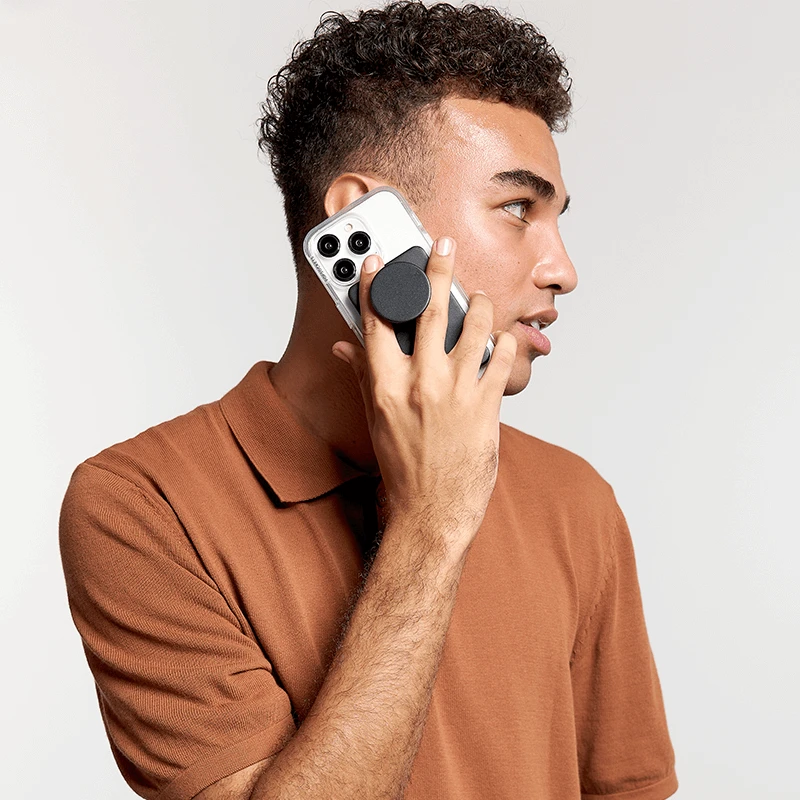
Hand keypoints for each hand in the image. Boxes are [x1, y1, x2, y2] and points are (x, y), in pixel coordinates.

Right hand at [331, 236, 516, 556]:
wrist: (433, 509)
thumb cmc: (403, 464)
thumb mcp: (376, 419)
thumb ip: (365, 375)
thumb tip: (344, 347)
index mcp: (387, 385)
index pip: (376, 322)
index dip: (374, 284)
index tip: (376, 259)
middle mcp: (421, 383)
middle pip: (429, 310)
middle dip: (437, 269)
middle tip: (443, 245)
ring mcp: (457, 392)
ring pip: (475, 325)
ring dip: (480, 304)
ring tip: (480, 299)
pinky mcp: (487, 405)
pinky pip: (502, 357)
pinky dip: (505, 340)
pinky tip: (501, 339)